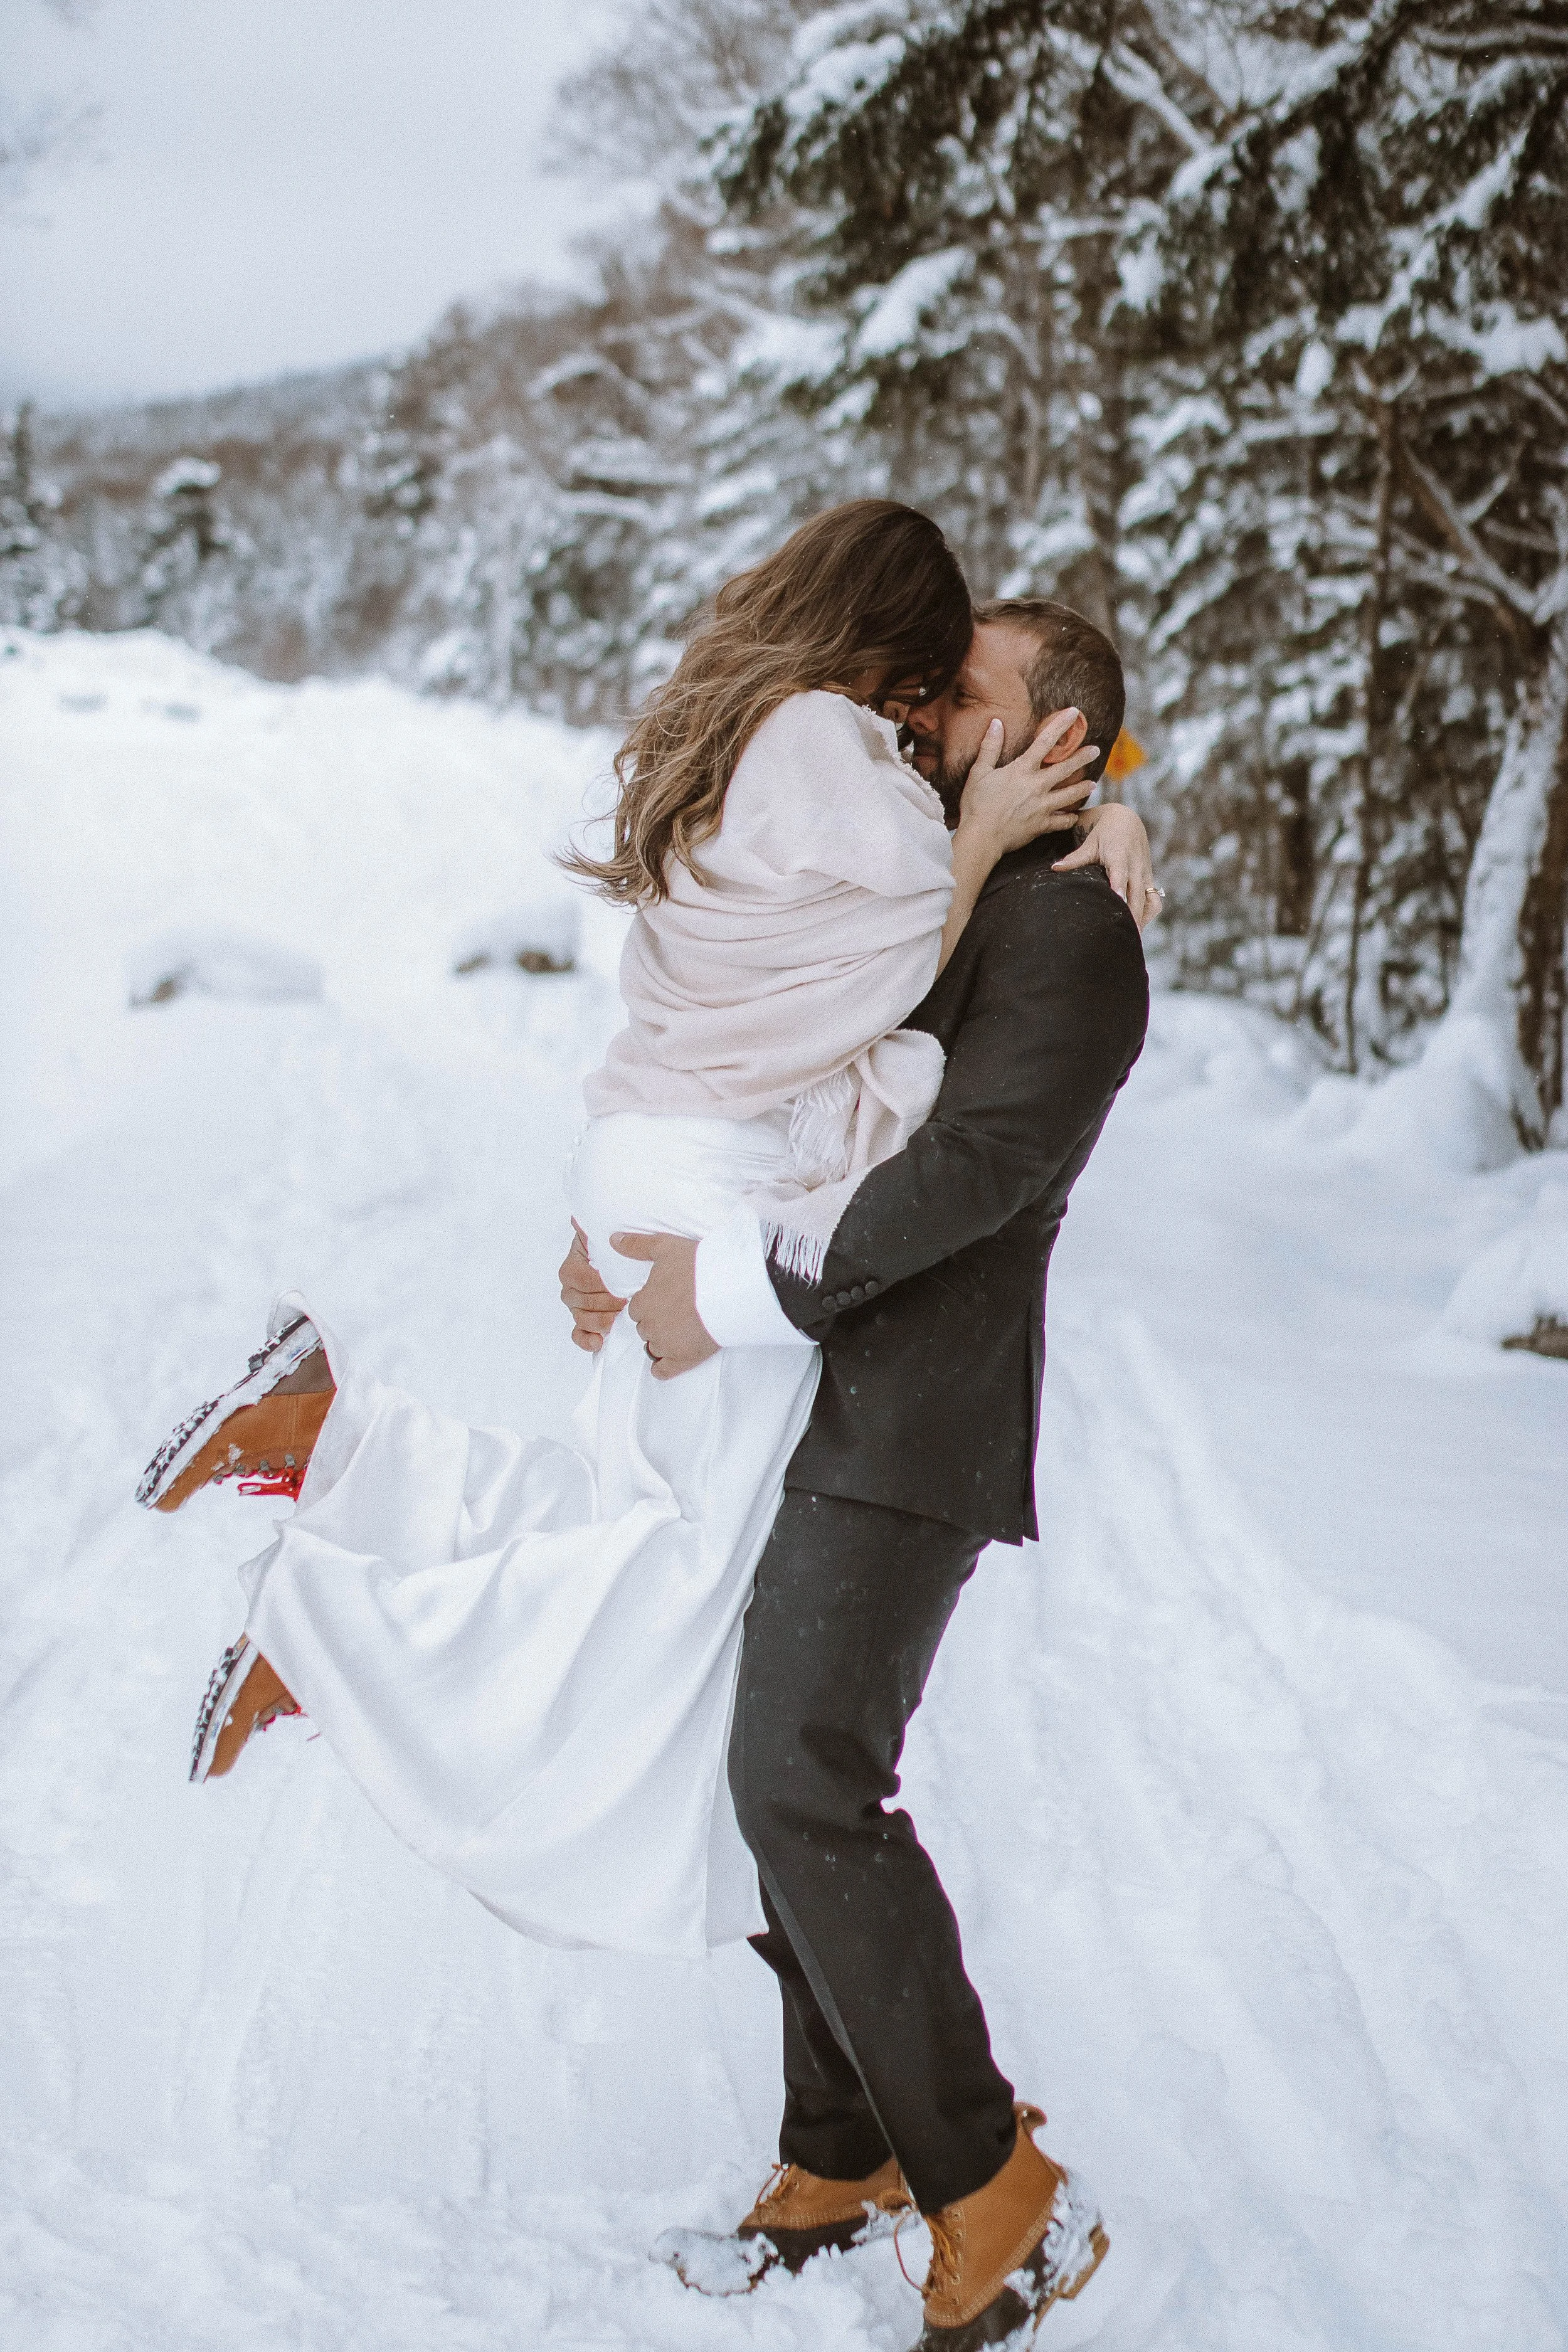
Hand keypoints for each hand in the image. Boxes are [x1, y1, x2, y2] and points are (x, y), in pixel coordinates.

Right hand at [558, 1220, 626, 1353]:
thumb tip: (577, 1220)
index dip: (600, 1285)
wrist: (622, 1265)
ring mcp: (576, 1308)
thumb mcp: (602, 1238)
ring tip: (618, 1321)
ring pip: (581, 1319)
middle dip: (605, 1304)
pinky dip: (587, 1340)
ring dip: (600, 1321)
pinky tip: (599, 1341)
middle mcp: (570, 1288)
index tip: (621, 1287)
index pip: (581, 1279)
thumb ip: (589, 1230)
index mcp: (572, 1266)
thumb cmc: (613, 1252)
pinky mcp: (583, 1324)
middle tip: (627, 1304)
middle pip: (582, 1301)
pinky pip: (579, 1335)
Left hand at [612, 1231, 718, 1379]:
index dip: (650, 1304)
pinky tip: (669, 1360)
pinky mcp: (683, 1359)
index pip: (636, 1310)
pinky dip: (662, 1368)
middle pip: (645, 1328)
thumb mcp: (665, 1247)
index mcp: (642, 1303)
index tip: (666, 1298)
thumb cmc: (698, 1266)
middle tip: (678, 1311)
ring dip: (663, 1341)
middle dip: (657, 1322)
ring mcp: (665, 1345)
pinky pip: (662, 1371)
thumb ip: (636, 1246)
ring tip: (682, 1330)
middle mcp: (649, 1327)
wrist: (730, 1288)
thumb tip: (612, 1240)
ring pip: (653, 1348)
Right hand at [956, 708, 1098, 857]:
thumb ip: (990, 747)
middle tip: (1096, 750)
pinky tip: (1074, 816)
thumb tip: (996, 723)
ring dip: (1082, 788)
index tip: (1074, 713)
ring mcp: (1042, 807)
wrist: (981, 837)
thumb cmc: (976, 805)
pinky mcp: (1042, 825)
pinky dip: (1070, 819)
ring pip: (1069, 795)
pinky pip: (1062, 822)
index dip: (1060, 725)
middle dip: (1083, 757)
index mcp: (1021, 770)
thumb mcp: (979, 772)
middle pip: (1065, 768)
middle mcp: (1036, 786)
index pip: (1045, 742)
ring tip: (1093, 784)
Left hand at [1054, 804, 1163, 928]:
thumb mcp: (1090, 843)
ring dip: (1143, 918)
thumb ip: (1075, 859)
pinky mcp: (1148, 878)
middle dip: (1132, 914)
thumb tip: (1055, 868)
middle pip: (1137, 894)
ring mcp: (1144, 873)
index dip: (1120, 887)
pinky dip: (1148, 913)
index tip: (1118, 900)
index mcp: (1120, 855)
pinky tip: (1138, 926)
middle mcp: (1135, 866)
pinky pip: (1154, 899)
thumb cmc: (1104, 832)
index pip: (1121, 874)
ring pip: (1149, 899)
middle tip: (1125, 935)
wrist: (1126, 820)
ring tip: (1133, 937)